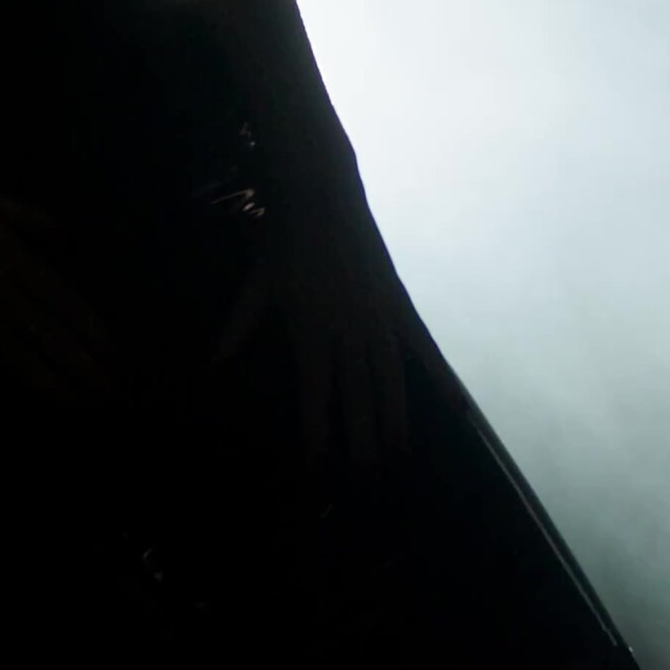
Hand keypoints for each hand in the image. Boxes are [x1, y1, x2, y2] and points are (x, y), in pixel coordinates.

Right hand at [0, 163, 123, 423]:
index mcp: (13, 258)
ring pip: (19, 360)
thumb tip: (60, 228)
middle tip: (109, 392)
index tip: (114, 353)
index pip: (64, 302)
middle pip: (51, 337)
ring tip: (77, 406)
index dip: (92, 330)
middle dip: (83, 366)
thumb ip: (24, 215)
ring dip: (51, 386)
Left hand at [213, 172, 436, 469]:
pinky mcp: (398, 303)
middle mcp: (347, 332)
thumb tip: (212, 362)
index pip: (315, 394)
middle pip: (356, 395)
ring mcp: (377, 319)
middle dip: (361, 437)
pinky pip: (423, 347)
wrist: (321, 194)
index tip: (321, 463)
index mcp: (310, 331)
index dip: (319, 430)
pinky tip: (457, 405)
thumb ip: (239, 324)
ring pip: (389, 379)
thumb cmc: (284, 237)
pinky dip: (440, 377)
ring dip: (395, 417)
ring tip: (400, 450)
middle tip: (368, 475)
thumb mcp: (257, 283)